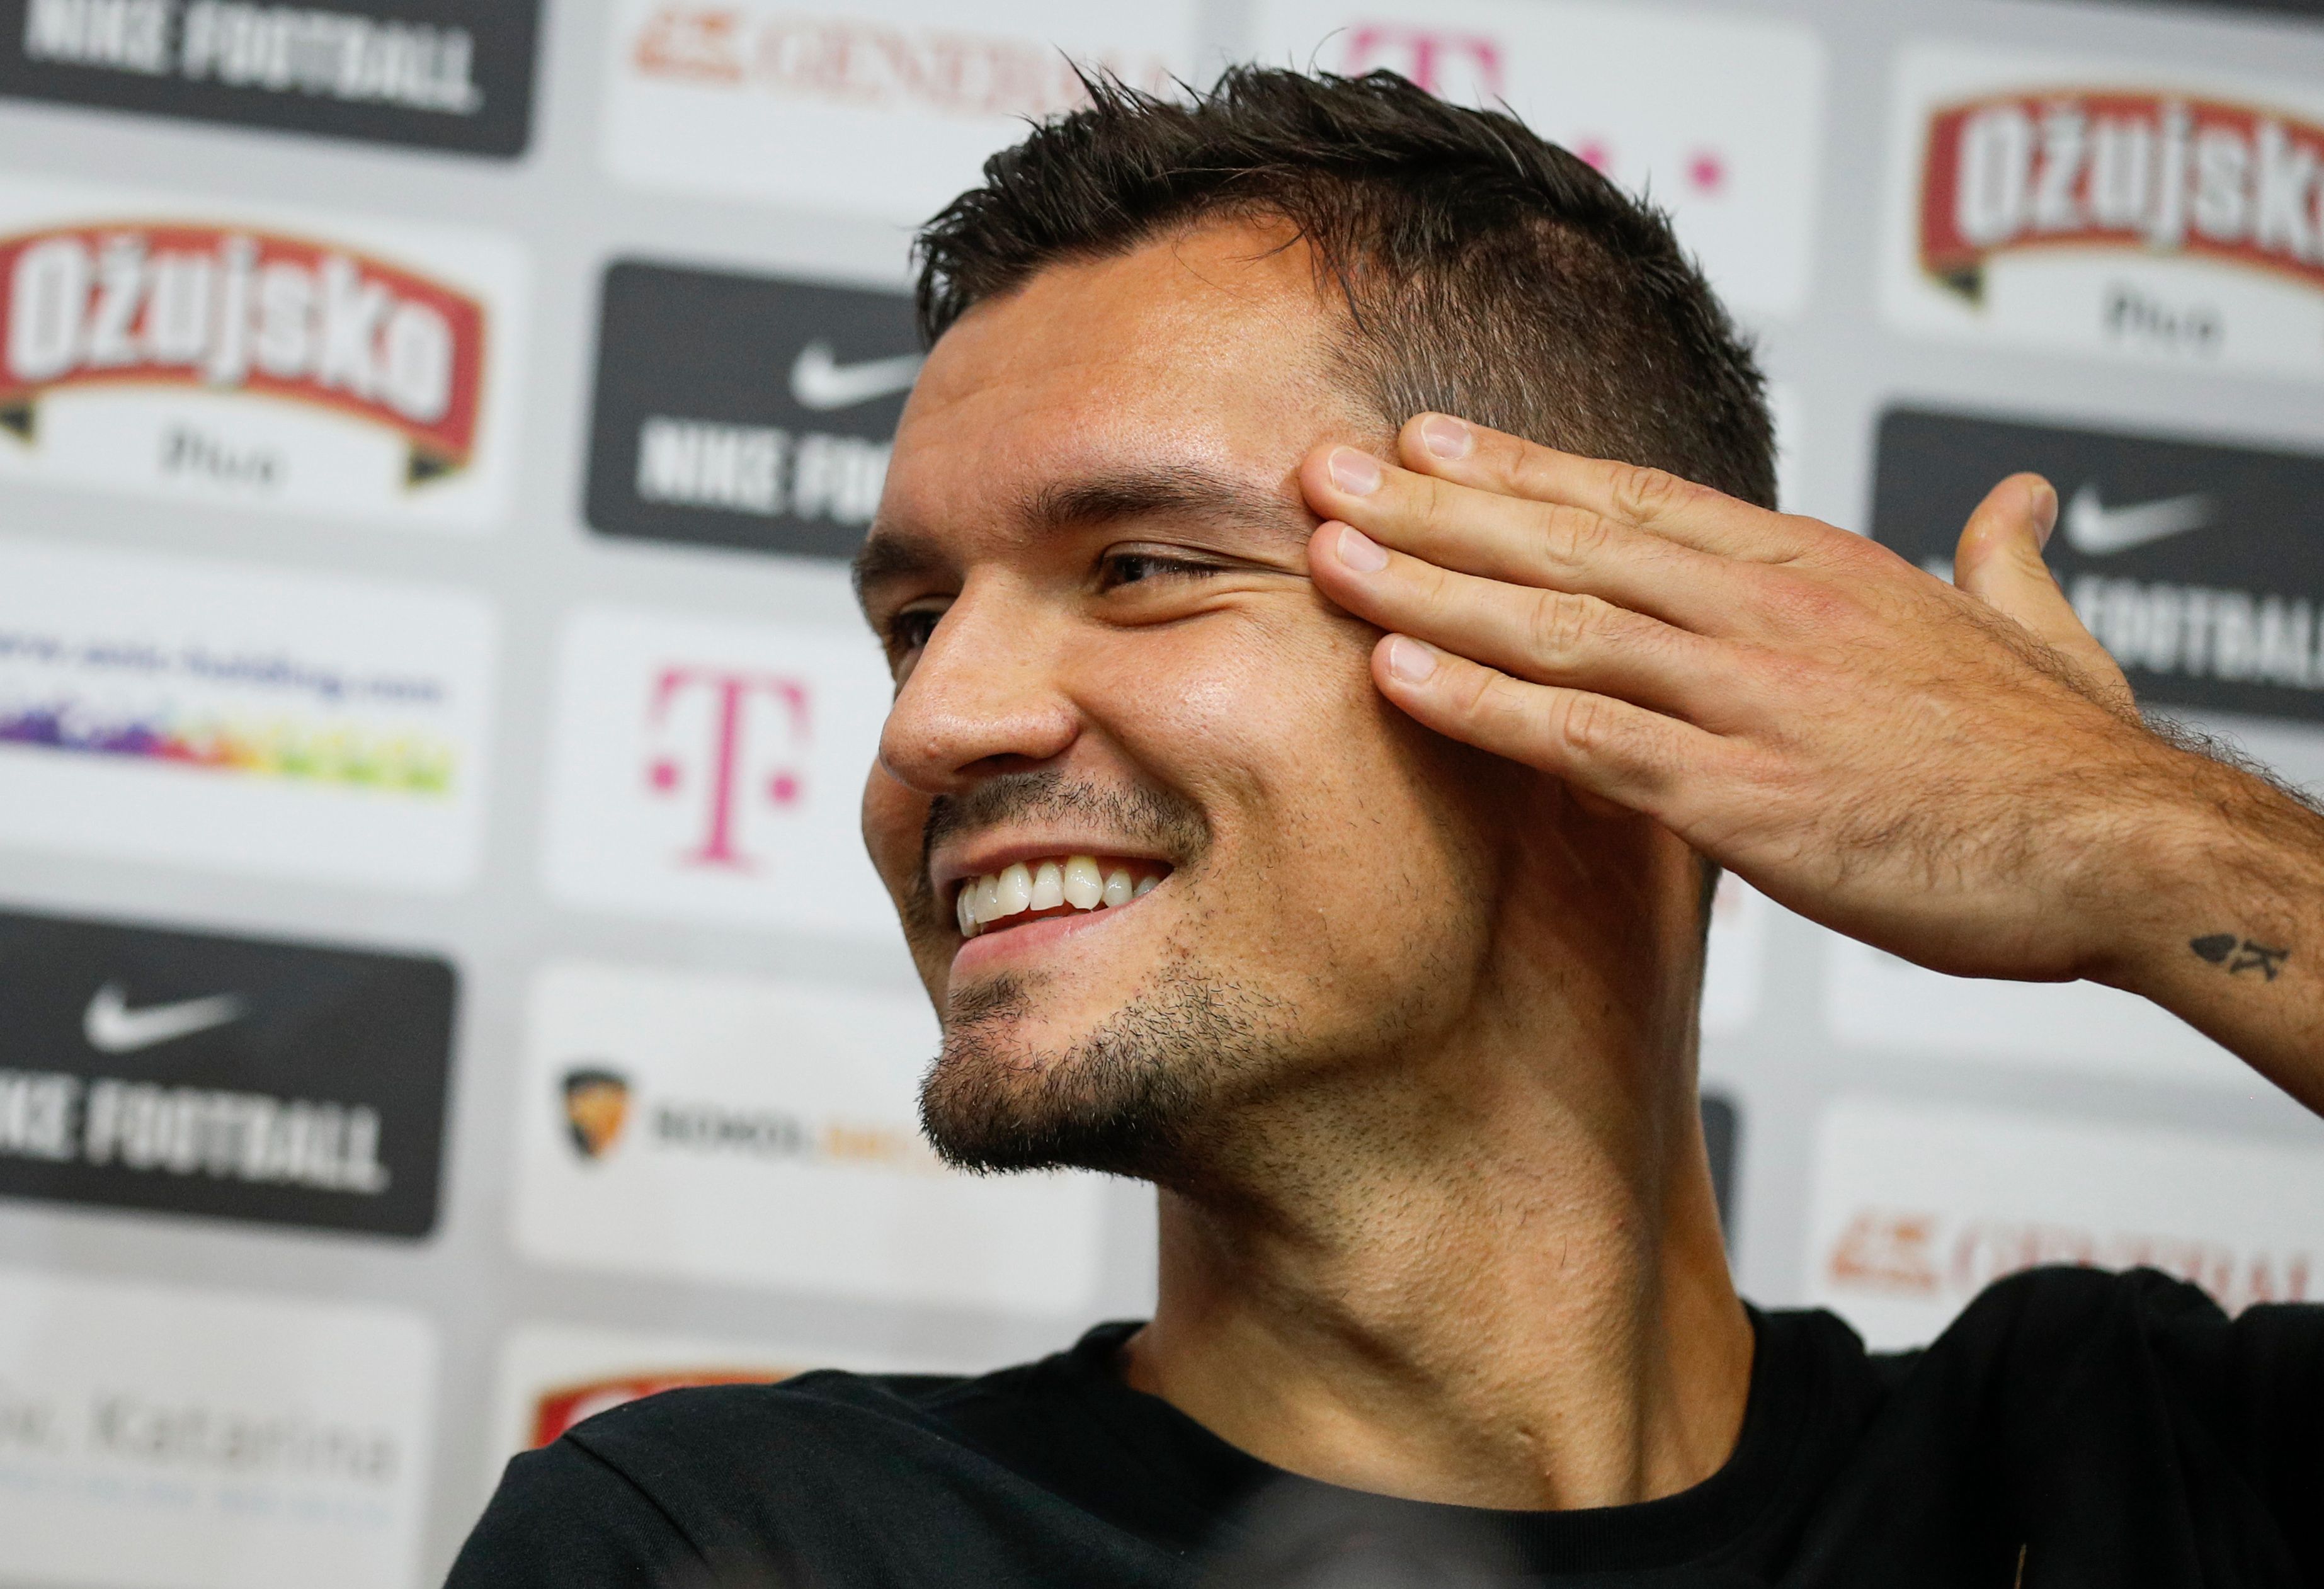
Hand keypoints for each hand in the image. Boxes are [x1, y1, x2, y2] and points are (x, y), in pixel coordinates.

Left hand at [1298, 415, 2323, 1103]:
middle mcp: (1764, 611)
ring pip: (1557, 625)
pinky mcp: (1744, 799)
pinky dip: (1486, 705)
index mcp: (1814, 567)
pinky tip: (1395, 676)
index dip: (1519, 466)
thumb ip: (1993, 560)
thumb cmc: (2068, 750)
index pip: (1634, 497)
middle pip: (1569, 540)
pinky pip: (1585, 742)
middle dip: (1433, 505)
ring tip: (1324, 553)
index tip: (1424, 439)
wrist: (2127, 844)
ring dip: (1427, 586)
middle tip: (1319, 471)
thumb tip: (2015, 505)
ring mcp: (1748, 699)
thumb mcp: (2026, 626)